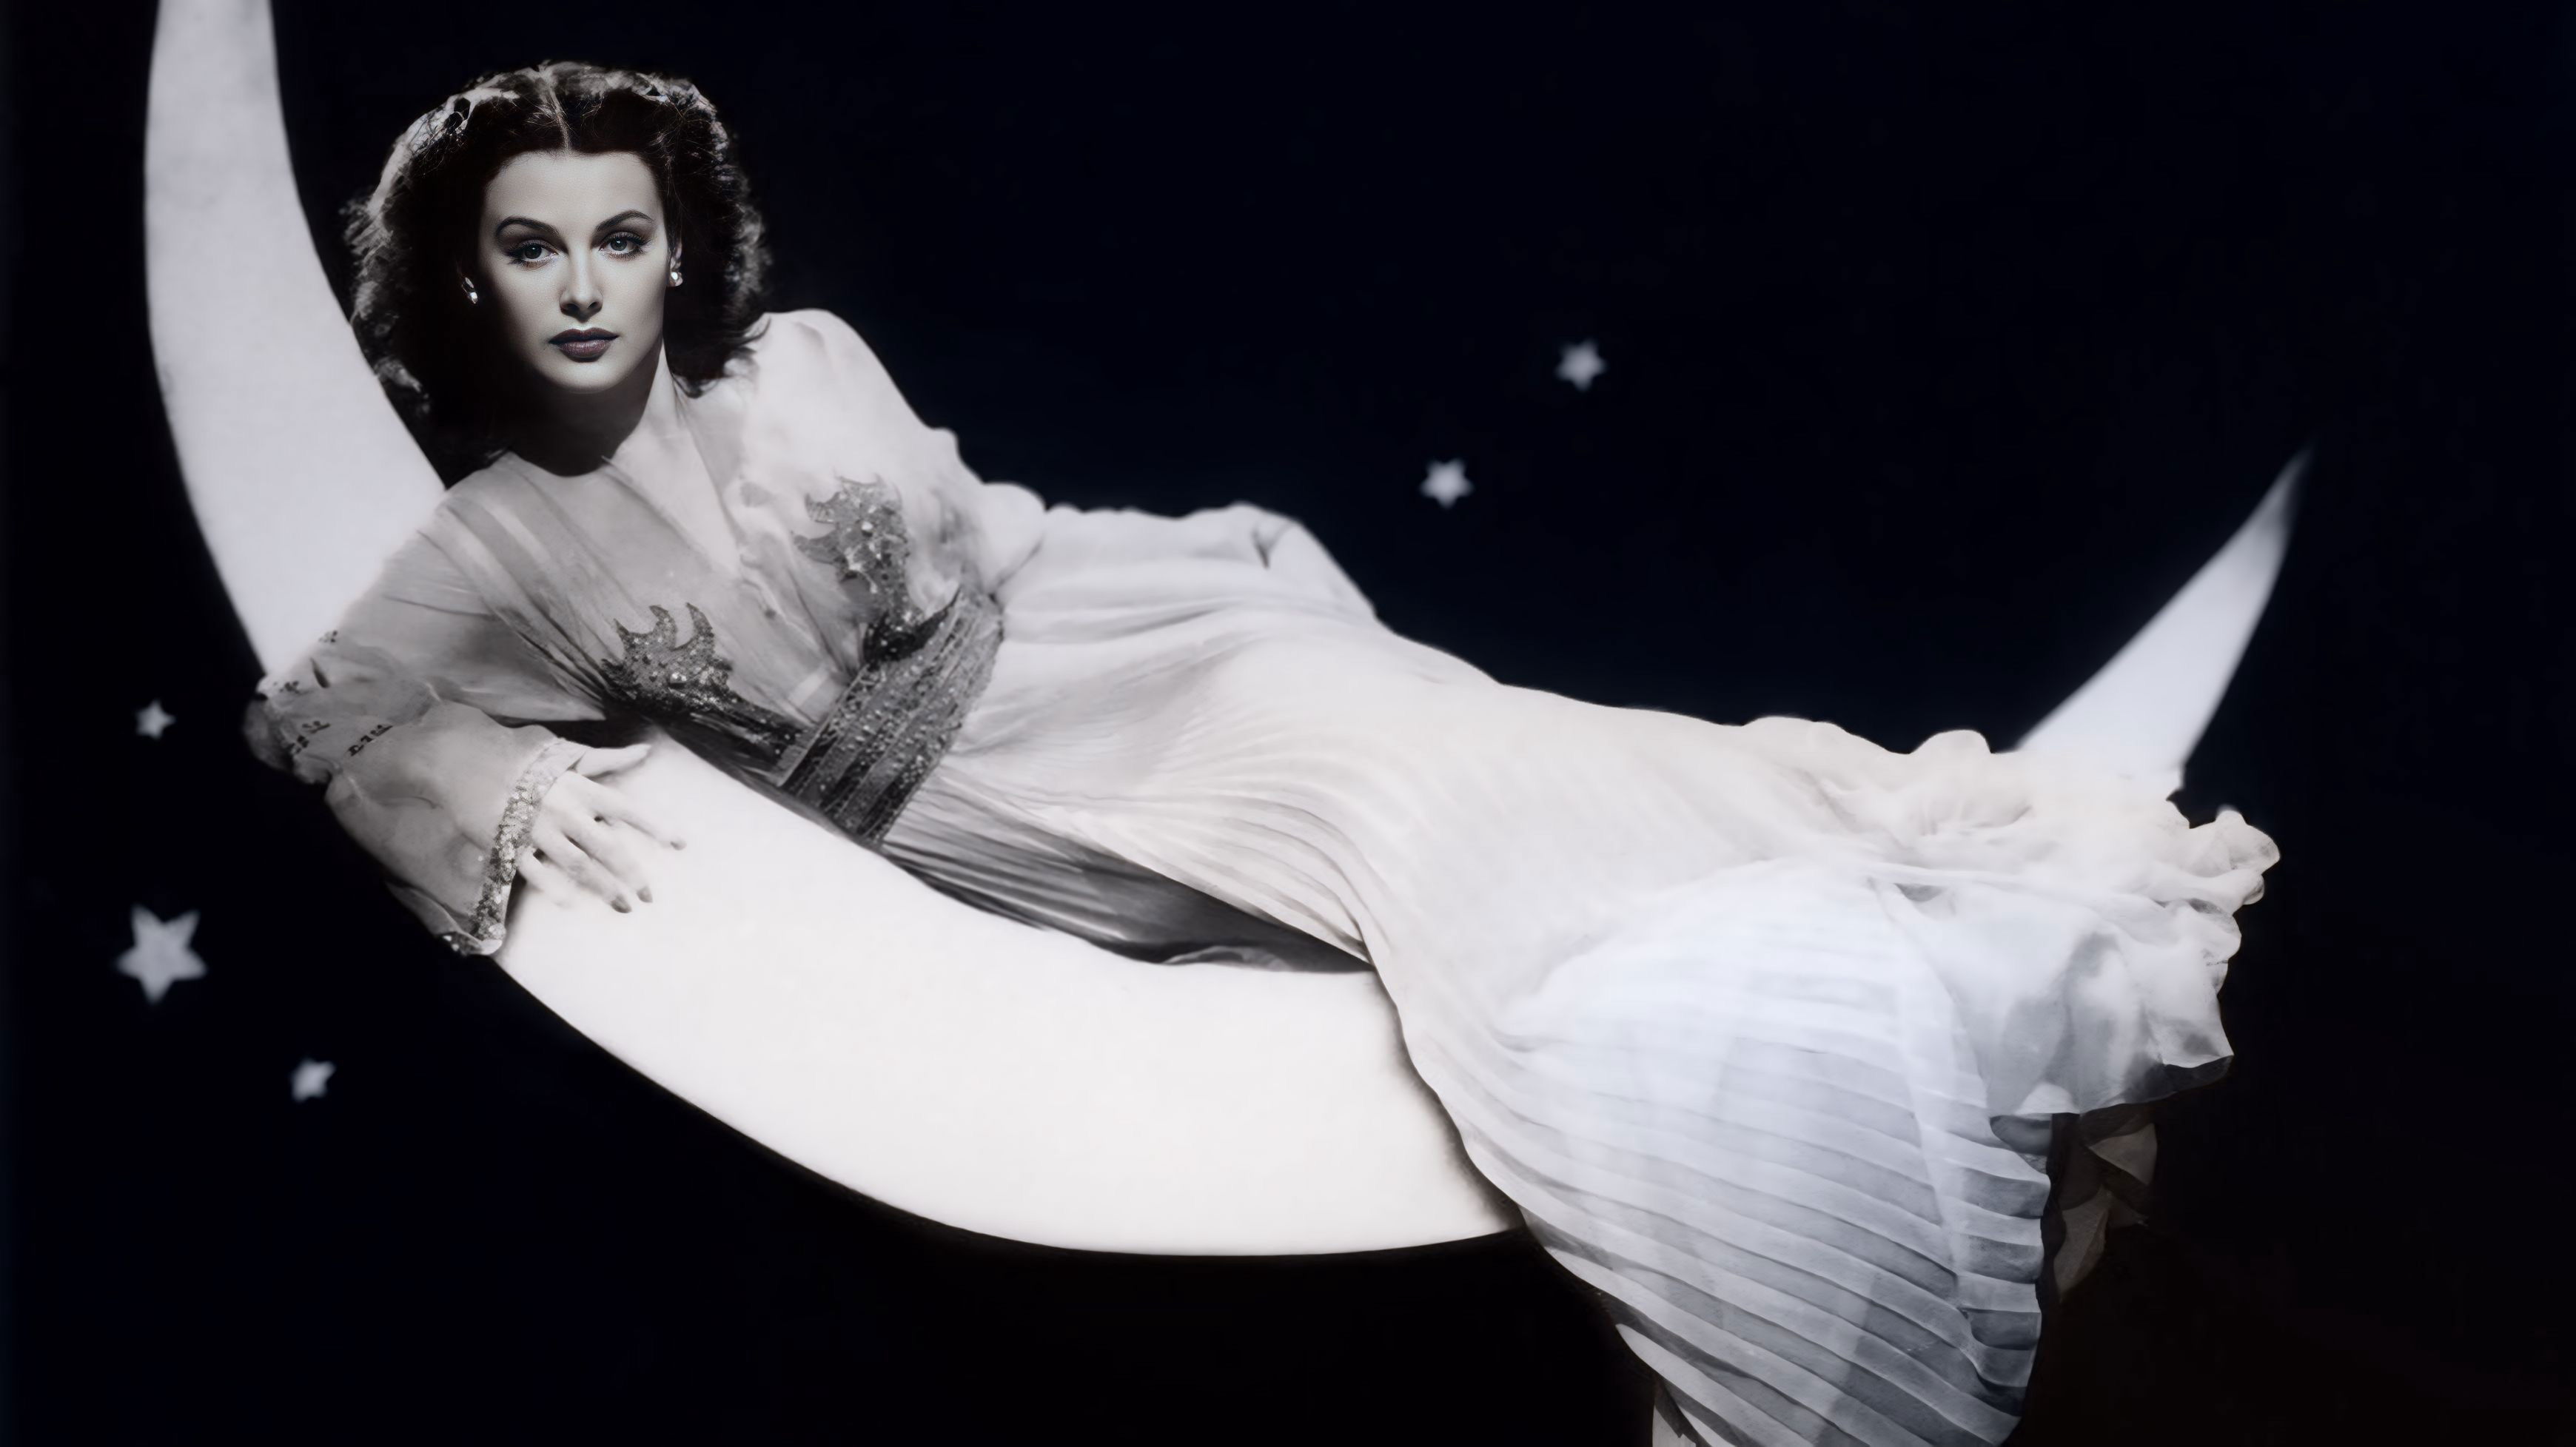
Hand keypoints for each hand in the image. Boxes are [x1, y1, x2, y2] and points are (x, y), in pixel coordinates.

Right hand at [516, 744, 683, 912]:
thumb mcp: (567, 756)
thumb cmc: (521, 757)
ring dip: (603, 888)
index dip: (656, 827)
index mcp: (581, 788)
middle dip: (632, 874)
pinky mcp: (510, 845)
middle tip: (650, 895)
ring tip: (623, 906)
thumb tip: (645, 751)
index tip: (680, 844)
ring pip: (578, 865)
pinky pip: (536, 872)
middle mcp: (565, 811)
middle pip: (607, 848)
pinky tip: (571, 904)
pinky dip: (554, 888)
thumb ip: (608, 760)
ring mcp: (538, 830)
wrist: (464, 759)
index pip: (628, 809)